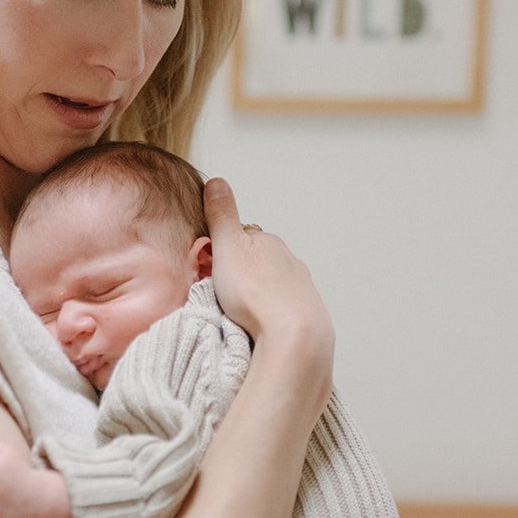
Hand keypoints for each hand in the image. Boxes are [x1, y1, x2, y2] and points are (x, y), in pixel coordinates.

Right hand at [203, 179, 333, 359]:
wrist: (293, 335)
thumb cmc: (256, 293)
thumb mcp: (228, 247)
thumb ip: (222, 216)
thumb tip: (217, 182)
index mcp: (269, 242)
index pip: (243, 238)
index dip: (225, 251)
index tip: (211, 267)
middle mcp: (289, 261)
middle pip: (260, 262)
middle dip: (243, 274)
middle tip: (224, 294)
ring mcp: (301, 287)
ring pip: (274, 285)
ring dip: (259, 295)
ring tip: (241, 313)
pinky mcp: (307, 314)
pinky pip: (284, 309)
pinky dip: (272, 313)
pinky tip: (261, 325)